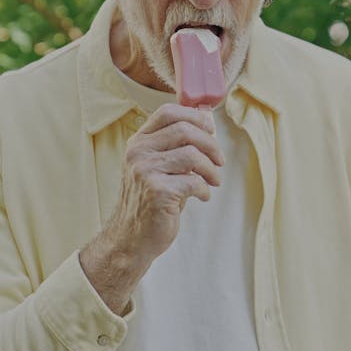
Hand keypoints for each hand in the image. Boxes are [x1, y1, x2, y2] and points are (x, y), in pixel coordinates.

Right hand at [80, 104, 223, 312]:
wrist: (131, 238)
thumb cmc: (150, 202)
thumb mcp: (157, 167)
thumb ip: (177, 146)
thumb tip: (208, 120)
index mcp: (139, 142)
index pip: (167, 112)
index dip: (195, 117)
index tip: (210, 130)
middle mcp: (138, 153)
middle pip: (185, 130)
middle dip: (211, 145)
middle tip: (219, 161)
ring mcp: (145, 171)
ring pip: (192, 155)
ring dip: (212, 169)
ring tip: (214, 181)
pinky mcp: (157, 192)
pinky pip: (193, 181)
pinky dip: (205, 189)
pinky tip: (203, 196)